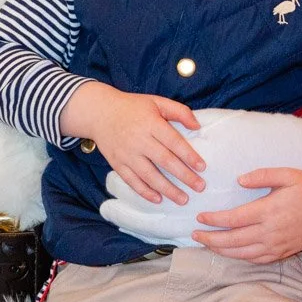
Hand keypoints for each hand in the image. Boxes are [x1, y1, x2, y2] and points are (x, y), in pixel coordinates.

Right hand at [61, 81, 205, 203]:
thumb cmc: (132, 107)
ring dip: (167, 189)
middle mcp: (138, 140)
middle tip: (199, 187)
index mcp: (151, 123)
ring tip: (183, 199)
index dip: (189, 155)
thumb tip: (197, 126)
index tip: (202, 167)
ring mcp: (126, 153)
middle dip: (184, 176)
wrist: (99, 112)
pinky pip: (131, 181)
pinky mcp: (117, 163)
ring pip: (149, 175)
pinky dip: (144, 191)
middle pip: (164, 161)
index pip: (173, 142)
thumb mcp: (156, 101)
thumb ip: (179, 111)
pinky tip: (158, 199)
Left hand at [192, 168, 301, 262]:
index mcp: (270, 210)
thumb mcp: (288, 174)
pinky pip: (256, 260)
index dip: (214, 220)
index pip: (234, 219)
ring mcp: (277, 245)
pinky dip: (239, 258)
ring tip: (206, 244)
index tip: (200, 217)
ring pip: (242, 253)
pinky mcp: (282, 253)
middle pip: (233, 240)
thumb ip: (262, 175)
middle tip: (195, 235)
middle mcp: (271, 231)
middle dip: (210, 239)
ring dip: (221, 250)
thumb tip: (239, 180)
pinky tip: (229, 252)